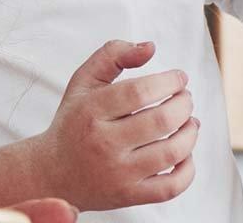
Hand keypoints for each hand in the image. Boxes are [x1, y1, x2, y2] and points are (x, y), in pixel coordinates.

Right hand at [12, 40, 198, 209]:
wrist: (51, 174)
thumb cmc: (74, 123)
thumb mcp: (83, 82)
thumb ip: (113, 55)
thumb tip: (151, 47)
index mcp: (91, 112)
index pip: (140, 92)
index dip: (170, 82)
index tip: (179, 79)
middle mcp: (104, 144)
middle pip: (161, 121)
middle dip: (184, 104)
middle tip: (185, 98)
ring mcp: (118, 174)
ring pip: (172, 152)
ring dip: (191, 132)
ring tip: (189, 121)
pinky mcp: (128, 196)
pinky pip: (171, 187)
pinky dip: (188, 169)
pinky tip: (185, 153)